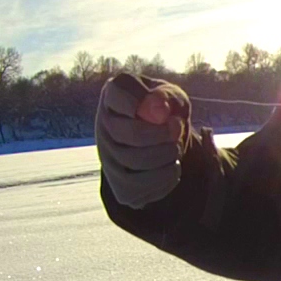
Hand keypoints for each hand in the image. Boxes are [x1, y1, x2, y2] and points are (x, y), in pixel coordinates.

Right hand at [97, 74, 190, 208]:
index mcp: (114, 95)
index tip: (162, 109)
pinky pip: (137, 187)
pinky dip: (164, 178)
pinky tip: (172, 166)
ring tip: (176, 148)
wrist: (167, 142)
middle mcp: (104, 125)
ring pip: (132, 162)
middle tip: (177, 129)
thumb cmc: (167, 112)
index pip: (116, 93)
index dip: (137, 101)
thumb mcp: (173, 97)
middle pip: (125, 133)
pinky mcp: (119, 184)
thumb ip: (167, 98)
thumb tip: (159, 111)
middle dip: (160, 134)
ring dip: (164, 156)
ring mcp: (108, 157)